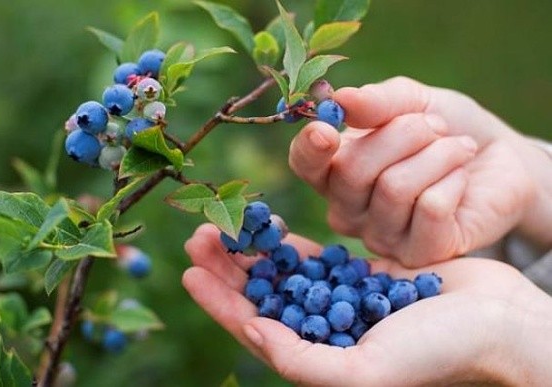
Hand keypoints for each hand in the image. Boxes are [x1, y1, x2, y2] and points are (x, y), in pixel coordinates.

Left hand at [183, 224, 551, 385]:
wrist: (494, 322)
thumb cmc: (436, 354)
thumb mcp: (366, 371)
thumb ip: (306, 361)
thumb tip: (255, 334)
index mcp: (318, 358)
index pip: (254, 329)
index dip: (219, 302)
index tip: (189, 272)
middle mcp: (323, 329)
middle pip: (262, 295)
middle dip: (228, 268)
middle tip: (199, 235)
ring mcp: (340, 300)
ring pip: (282, 272)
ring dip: (252, 250)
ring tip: (223, 223)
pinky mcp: (360, 274)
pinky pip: (315, 256)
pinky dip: (290, 242)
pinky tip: (269, 226)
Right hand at [289, 76, 551, 265]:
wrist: (501, 158)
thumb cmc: (446, 128)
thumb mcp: (413, 102)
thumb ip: (376, 102)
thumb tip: (340, 100)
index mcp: (335, 170)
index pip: (305, 165)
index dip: (309, 148)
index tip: (326, 129)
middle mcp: (349, 210)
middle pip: (352, 171)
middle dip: (403, 134)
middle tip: (435, 126)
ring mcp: (381, 237)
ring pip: (394, 188)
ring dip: (437, 154)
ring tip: (457, 148)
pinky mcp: (420, 254)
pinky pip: (429, 208)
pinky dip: (453, 180)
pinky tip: (461, 180)